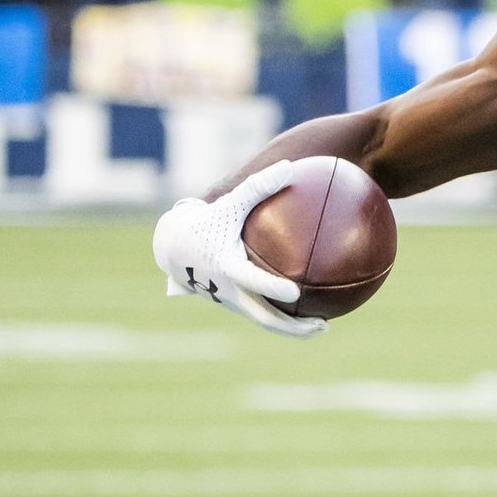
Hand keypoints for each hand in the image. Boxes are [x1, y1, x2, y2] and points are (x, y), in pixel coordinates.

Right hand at [151, 160, 326, 338]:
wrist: (173, 247)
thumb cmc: (205, 222)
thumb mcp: (228, 204)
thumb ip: (257, 188)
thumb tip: (289, 168)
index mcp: (227, 267)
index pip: (252, 280)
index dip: (272, 288)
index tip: (295, 293)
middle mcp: (230, 290)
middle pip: (264, 317)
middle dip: (292, 326)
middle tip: (323, 326)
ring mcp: (232, 301)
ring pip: (265, 321)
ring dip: (292, 328)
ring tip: (323, 327)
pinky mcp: (235, 304)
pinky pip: (263, 315)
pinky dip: (285, 318)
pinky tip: (311, 311)